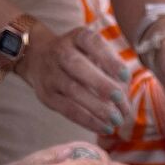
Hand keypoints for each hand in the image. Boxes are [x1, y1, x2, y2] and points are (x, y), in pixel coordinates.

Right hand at [17, 24, 133, 136]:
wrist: (39, 57)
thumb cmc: (80, 57)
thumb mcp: (94, 52)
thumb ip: (111, 67)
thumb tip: (124, 93)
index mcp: (77, 37)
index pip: (92, 43)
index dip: (109, 60)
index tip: (126, 76)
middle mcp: (61, 51)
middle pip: (78, 66)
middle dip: (101, 85)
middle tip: (121, 101)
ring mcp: (51, 73)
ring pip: (72, 90)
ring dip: (97, 108)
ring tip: (117, 120)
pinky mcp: (47, 95)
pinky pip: (67, 109)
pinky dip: (87, 120)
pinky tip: (104, 128)